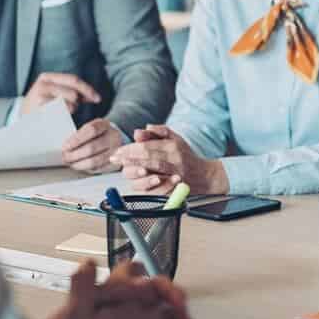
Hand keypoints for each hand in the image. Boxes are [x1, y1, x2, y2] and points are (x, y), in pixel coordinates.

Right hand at [21, 72, 100, 115]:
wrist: (21, 124)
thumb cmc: (42, 109)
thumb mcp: (55, 96)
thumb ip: (72, 93)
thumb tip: (93, 96)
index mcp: (47, 77)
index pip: (73, 80)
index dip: (88, 89)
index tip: (98, 99)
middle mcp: (43, 83)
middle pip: (73, 92)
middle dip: (79, 102)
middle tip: (75, 109)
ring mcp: (40, 94)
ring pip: (69, 103)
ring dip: (72, 109)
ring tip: (62, 113)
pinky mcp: (39, 107)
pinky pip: (62, 111)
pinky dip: (65, 116)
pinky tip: (60, 118)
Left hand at [62, 118, 120, 172]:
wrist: (113, 139)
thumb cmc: (97, 134)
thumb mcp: (89, 128)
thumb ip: (79, 135)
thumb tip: (66, 147)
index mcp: (104, 125)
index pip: (91, 131)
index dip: (76, 140)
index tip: (66, 146)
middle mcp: (113, 137)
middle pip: (92, 148)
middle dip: (74, 154)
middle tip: (65, 157)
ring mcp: (115, 151)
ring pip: (95, 160)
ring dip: (79, 163)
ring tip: (70, 163)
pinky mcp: (115, 163)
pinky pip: (98, 168)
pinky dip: (86, 168)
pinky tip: (80, 166)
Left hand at [111, 124, 229, 195]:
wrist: (204, 175)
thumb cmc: (185, 155)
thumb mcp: (174, 138)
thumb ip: (157, 132)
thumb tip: (139, 131)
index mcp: (173, 146)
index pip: (147, 146)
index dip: (130, 149)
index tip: (118, 151)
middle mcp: (175, 160)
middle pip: (148, 158)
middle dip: (128, 159)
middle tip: (115, 159)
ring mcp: (176, 175)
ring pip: (153, 173)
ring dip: (135, 171)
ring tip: (123, 168)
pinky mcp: (176, 188)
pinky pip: (158, 188)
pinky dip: (146, 185)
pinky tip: (136, 180)